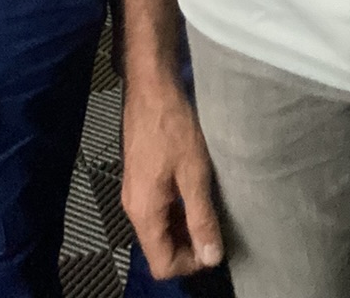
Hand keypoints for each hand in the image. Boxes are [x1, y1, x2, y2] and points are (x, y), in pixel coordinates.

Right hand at [121, 73, 223, 280]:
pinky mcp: (139, 176)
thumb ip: (201, 217)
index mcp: (143, 211)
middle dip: (188, 247)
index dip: (190, 264)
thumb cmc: (171, 124)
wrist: (151, 86)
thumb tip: (211, 256)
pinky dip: (176, 211)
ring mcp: (134, 191)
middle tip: (215, 229)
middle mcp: (133, 206)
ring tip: (209, 210)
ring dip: (183, 228)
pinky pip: (157, 209)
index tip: (213, 245)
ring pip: (158, 229)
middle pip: (158, 249)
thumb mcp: (194, 173)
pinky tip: (195, 192)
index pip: (162, 264)